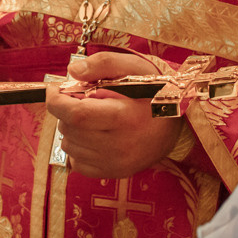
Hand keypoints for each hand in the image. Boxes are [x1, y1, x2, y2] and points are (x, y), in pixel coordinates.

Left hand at [48, 51, 182, 179]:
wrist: (182, 123)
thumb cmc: (156, 92)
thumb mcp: (135, 68)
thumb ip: (103, 64)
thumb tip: (72, 71)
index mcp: (123, 117)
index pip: (76, 114)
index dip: (57, 100)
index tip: (55, 89)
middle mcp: (118, 146)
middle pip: (69, 128)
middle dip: (67, 110)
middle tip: (86, 99)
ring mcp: (115, 164)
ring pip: (69, 146)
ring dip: (73, 128)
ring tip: (95, 117)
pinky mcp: (114, 173)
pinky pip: (77, 163)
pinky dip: (79, 147)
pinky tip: (96, 134)